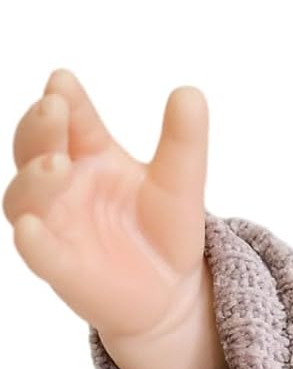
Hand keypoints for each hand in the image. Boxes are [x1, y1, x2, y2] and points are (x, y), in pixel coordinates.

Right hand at [4, 68, 209, 341]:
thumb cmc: (163, 226)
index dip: (66, 100)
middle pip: (36, 150)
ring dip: (34, 180)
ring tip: (55, 164)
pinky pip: (40, 254)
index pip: (72, 120)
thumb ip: (184, 139)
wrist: (170, 288)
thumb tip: (190, 92)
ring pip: (26, 199)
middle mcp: (64, 184)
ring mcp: (57, 225)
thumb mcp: (182, 178)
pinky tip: (30, 230)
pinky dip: (33, 242)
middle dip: (40, 129)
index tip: (62, 80)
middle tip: (51, 107)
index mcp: (91, 154)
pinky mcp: (62, 268)